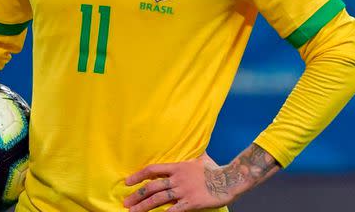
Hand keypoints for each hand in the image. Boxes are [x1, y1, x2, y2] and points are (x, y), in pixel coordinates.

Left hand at [124, 145, 280, 211]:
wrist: (228, 178)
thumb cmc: (214, 169)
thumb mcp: (199, 159)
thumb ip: (190, 158)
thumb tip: (190, 149)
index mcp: (177, 167)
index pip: (153, 170)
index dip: (139, 175)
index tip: (128, 182)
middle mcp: (177, 179)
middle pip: (152, 187)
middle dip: (137, 195)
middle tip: (126, 202)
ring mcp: (183, 191)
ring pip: (159, 199)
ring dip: (144, 206)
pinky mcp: (191, 203)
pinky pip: (174, 210)